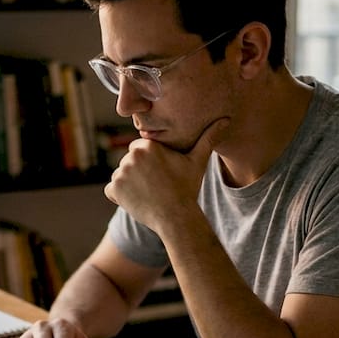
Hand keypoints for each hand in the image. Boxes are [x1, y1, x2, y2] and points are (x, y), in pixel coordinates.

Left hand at [104, 117, 229, 233]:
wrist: (176, 217)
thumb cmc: (187, 188)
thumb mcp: (198, 161)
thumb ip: (208, 138)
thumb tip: (226, 120)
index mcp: (148, 145)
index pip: (141, 147)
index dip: (151, 161)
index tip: (162, 172)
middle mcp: (131, 156)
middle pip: (131, 161)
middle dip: (140, 171)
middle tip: (156, 185)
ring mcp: (120, 173)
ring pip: (122, 175)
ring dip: (130, 184)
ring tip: (149, 193)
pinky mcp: (113, 189)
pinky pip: (113, 190)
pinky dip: (120, 196)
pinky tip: (138, 200)